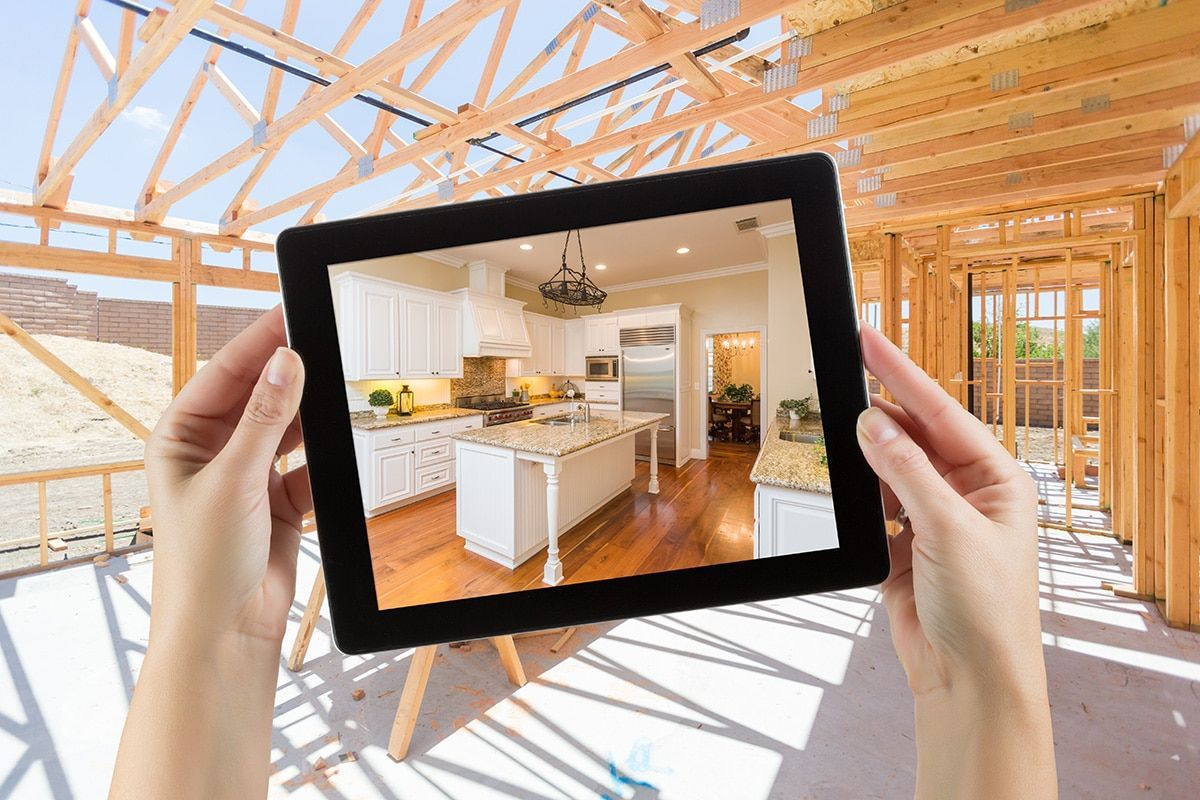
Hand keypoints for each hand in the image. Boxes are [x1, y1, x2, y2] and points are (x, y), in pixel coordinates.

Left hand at [145, 305, 310, 644]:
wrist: (225, 631)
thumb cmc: (202, 564)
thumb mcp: (233, 480)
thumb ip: (266, 420)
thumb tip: (286, 363)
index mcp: (180, 438)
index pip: (224, 374)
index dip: (258, 342)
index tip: (290, 313)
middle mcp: (211, 452)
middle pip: (257, 395)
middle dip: (288, 372)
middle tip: (323, 338)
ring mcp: (246, 476)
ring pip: (286, 427)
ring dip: (309, 413)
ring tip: (338, 385)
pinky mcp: (278, 500)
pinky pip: (308, 464)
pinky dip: (323, 456)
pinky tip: (340, 441)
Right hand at [855, 325, 1054, 796]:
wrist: (967, 679)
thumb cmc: (986, 612)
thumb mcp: (950, 530)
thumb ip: (908, 472)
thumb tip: (874, 424)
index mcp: (998, 480)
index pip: (942, 412)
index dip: (902, 373)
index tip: (869, 339)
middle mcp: (968, 494)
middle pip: (914, 435)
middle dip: (880, 410)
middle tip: (843, 372)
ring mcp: (933, 519)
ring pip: (890, 468)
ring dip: (866, 455)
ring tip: (840, 430)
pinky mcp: (903, 546)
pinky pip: (873, 504)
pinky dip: (859, 494)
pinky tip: (849, 480)